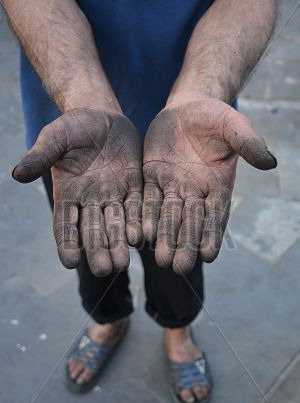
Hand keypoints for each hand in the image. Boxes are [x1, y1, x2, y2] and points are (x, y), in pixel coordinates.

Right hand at [13, 108, 142, 276]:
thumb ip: (41, 155)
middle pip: (93, 230)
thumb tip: (17, 174)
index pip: (65, 224)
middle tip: (104, 269)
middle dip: (97, 250)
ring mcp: (113, 196)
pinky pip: (136, 206)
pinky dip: (138, 221)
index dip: (67, 242)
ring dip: (119, 244)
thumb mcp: (55, 137)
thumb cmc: (73, 127)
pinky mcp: (133, 186)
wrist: (101, 116)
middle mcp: (90, 201)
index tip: (70, 262)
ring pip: (116, 224)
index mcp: (68, 194)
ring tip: (122, 263)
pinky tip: (141, 237)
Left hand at [142, 98, 276, 274]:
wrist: (188, 108)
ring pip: (167, 216)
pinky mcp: (153, 177)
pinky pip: (148, 199)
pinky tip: (141, 235)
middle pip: (190, 223)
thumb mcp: (234, 125)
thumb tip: (270, 162)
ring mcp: (172, 186)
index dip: (212, 234)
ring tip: (160, 261)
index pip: (216, 215)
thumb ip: (248, 143)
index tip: (208, 256)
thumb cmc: (216, 117)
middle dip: (185, 245)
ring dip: (164, 238)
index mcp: (218, 185)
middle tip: (179, 268)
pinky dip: (146, 216)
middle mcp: (195, 191)